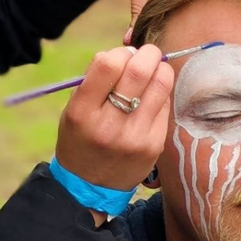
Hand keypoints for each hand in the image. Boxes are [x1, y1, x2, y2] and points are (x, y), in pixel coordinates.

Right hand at [55, 45, 173, 222]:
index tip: (121, 57)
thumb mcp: (74, 109)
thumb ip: (97, 80)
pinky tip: (152, 97)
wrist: (90, 187)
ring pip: (161, 84)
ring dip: (160, 69)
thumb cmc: (81, 138)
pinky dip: (161, 93)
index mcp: (82, 112)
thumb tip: (131, 53)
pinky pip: (166, 104)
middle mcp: (109, 124)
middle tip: (146, 55)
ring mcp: (135, 136)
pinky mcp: (154, 144)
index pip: (107, 64)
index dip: (119, 52)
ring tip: (152, 72)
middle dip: (147, 53)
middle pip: (139, 70)